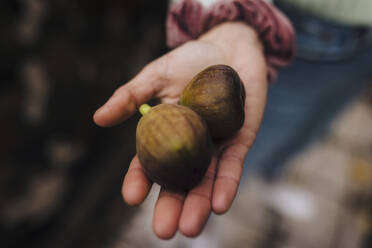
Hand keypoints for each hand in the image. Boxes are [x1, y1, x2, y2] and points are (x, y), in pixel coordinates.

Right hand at [93, 22, 267, 238]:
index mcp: (165, 132)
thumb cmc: (191, 60)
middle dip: (171, 206)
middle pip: (177, 180)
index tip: (131, 197)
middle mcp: (189, 145)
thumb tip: (98, 118)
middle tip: (162, 231)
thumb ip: (131, 96)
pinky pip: (232, 167)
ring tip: (190, 229)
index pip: (148, 161)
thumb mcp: (156, 75)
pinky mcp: (239, 141)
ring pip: (204, 181)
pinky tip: (218, 204)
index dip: (139, 180)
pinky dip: (226, 185)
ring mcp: (214, 145)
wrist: (230, 48)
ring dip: (198, 205)